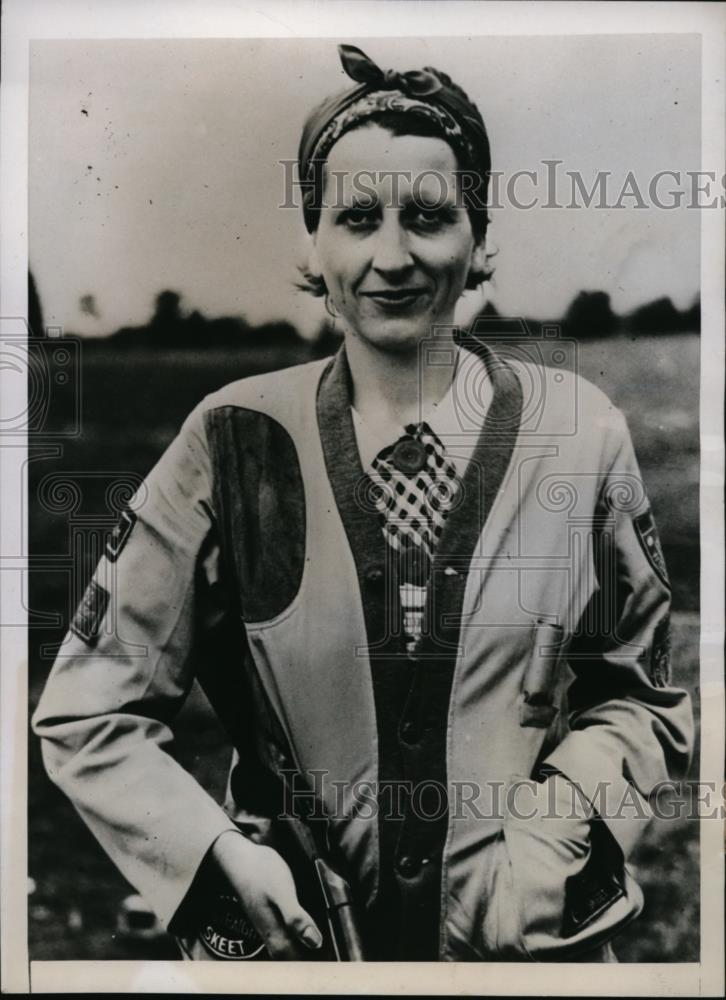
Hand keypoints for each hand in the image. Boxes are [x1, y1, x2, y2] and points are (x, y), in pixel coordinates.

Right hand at [211, 830, 322, 958]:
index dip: (314, 965)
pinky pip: (286, 935)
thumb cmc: (260, 872)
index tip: (332, 960)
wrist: (238, 858)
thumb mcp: (281, 891)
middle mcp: (271, 934)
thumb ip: (295, 917)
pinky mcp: (270, 916)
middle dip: (311, 959)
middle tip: (333, 955)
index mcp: (275, 933)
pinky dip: (299, 936)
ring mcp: (269, 925)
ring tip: (323, 944)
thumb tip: (315, 942)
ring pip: (289, 947)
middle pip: (293, 958)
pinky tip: (308, 928)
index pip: (297, 962)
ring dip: (305, 949)